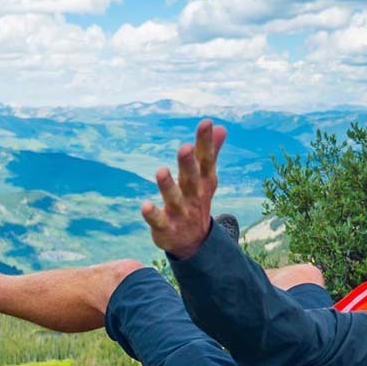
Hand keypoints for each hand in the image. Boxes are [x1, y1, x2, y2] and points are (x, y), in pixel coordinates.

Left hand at [141, 119, 226, 259]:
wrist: (195, 242)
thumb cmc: (197, 201)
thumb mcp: (206, 179)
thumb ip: (211, 153)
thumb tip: (221, 127)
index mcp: (203, 182)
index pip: (206, 160)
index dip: (206, 142)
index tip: (206, 123)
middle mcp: (193, 196)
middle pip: (191, 178)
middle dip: (188, 164)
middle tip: (185, 148)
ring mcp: (180, 213)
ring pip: (174, 199)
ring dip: (167, 186)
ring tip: (161, 170)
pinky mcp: (166, 228)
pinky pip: (159, 221)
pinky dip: (152, 215)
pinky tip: (145, 206)